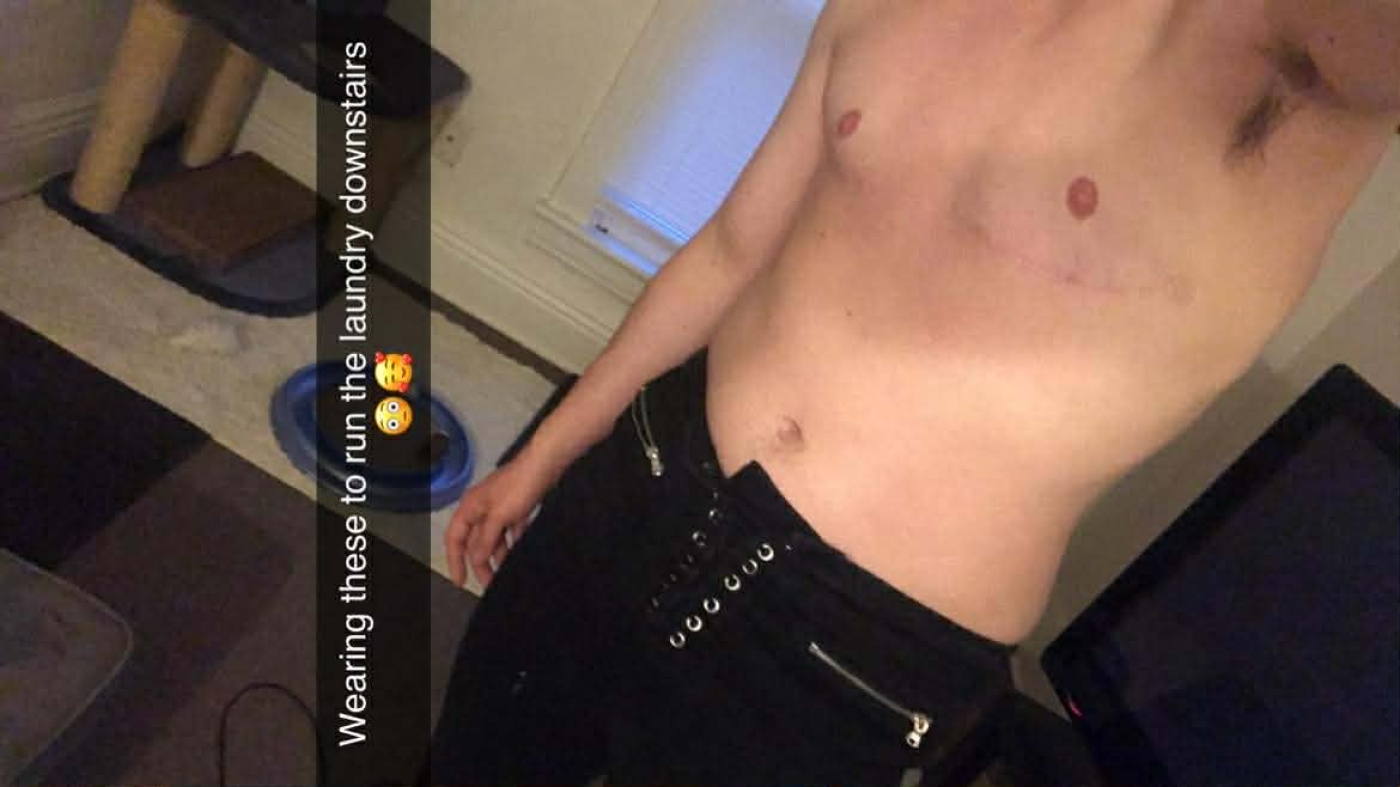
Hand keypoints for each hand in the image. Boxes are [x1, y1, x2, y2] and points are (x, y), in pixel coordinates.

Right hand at [444, 449, 561, 589]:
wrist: (545, 465)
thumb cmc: (519, 485)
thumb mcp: (498, 517)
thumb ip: (485, 540)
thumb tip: (475, 559)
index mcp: (470, 508)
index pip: (454, 539)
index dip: (455, 561)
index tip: (461, 581)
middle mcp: (481, 508)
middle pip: (475, 541)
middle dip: (481, 562)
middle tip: (489, 583)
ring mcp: (499, 507)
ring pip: (494, 537)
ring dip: (499, 554)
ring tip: (507, 572)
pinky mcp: (516, 507)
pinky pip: (510, 530)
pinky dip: (513, 541)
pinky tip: (521, 552)